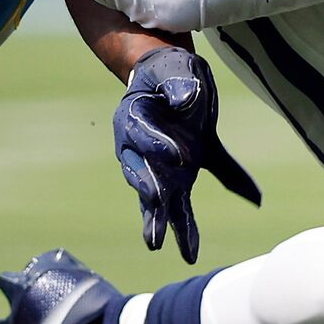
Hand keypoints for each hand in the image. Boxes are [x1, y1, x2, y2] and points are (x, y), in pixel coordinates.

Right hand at [113, 45, 261, 260]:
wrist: (172, 81)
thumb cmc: (171, 74)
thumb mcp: (179, 71)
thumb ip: (180, 85)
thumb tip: (186, 100)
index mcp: (132, 116)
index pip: (142, 133)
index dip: (159, 144)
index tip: (181, 156)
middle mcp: (137, 147)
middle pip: (139, 172)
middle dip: (148, 189)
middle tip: (157, 204)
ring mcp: (156, 168)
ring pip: (154, 198)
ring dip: (157, 220)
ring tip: (156, 244)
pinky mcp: (175, 180)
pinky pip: (179, 206)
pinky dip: (186, 228)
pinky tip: (191, 252)